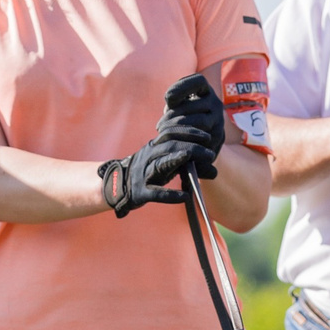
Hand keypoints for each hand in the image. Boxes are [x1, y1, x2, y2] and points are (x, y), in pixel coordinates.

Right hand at [100, 77, 226, 216]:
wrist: (115, 186)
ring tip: (200, 163)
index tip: (207, 136)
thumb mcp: (163, 163)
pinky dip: (170, 195)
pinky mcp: (141, 192)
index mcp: (153, 147)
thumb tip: (215, 171)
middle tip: (210, 153)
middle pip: (169, 145)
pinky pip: (156, 193)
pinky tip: (185, 197)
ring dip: (181, 161)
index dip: (189, 132)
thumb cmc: (146, 173)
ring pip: (161, 164)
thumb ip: (186, 164)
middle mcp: (148, 157)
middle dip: (192, 146)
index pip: (171, 133)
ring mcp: (143, 174)